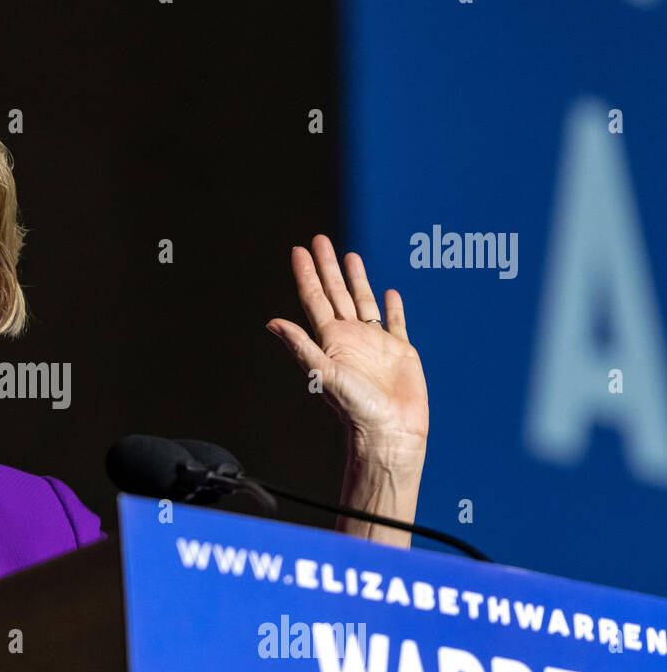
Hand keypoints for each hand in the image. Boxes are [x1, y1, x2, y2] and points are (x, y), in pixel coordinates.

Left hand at [267, 235, 428, 463]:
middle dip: (327, 267)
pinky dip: (392, 307)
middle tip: (320, 240)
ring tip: (351, 256)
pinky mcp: (400, 351)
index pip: (315, 299)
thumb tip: (272, 322)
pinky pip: (395, 322)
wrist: (390, 431)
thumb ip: (300, 345)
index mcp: (331, 340)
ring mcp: (375, 343)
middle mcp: (350, 338)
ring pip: (363, 302)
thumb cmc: (356, 408)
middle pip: (336, 293)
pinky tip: (389, 293)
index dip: (306, 274)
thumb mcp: (322, 373)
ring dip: (356, 279)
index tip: (299, 250)